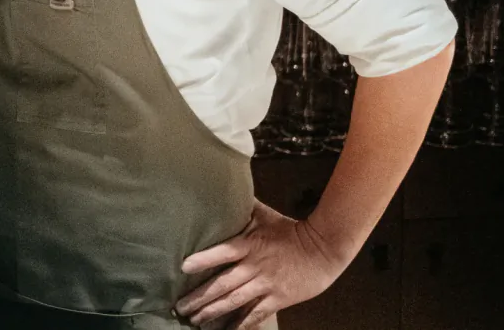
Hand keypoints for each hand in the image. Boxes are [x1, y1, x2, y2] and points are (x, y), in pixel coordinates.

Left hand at [175, 201, 349, 327]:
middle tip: (180, 307)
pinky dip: (241, 324)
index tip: (183, 268)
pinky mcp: (278, 299)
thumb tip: (223, 188)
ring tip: (196, 320)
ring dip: (213, 312)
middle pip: (223, 284)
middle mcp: (254, 267)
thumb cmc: (290, 229)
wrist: (323, 248)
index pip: (222, 252)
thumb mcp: (263, 214)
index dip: (203, 260)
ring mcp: (266, 285)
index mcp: (249, 245)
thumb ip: (241, 208)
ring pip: (235, 302)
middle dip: (200, 297)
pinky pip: (256, 314)